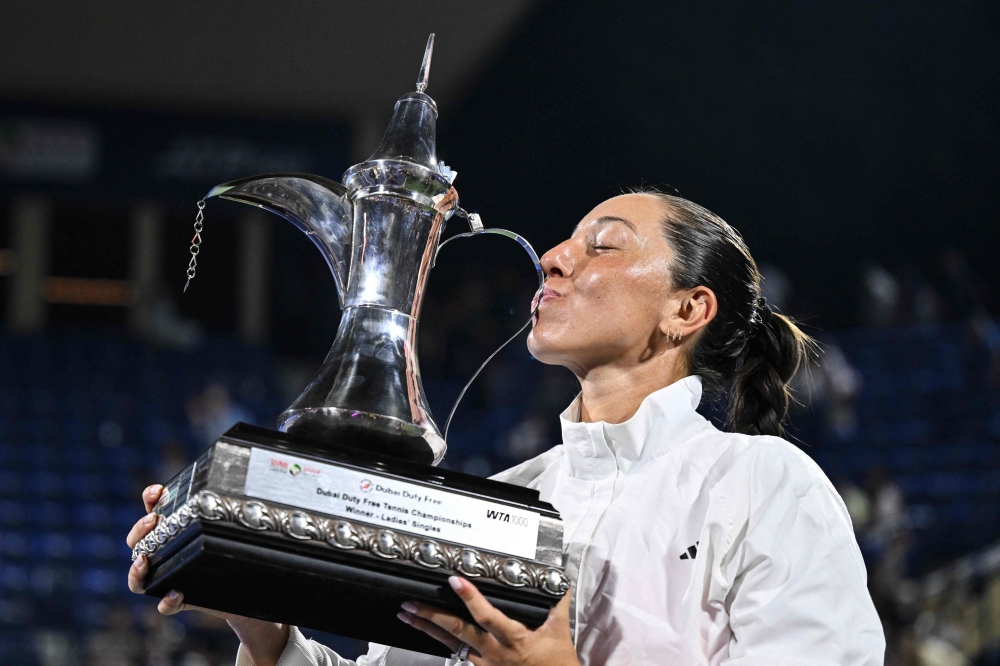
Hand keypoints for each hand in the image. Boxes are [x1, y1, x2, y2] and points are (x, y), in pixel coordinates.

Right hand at [126, 484, 289, 665]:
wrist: (250, 585)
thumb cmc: (238, 550)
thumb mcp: (234, 528)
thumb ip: (232, 512)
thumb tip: (250, 489)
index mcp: (177, 530)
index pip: (153, 511)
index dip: (150, 499)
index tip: (156, 491)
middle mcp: (166, 554)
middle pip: (136, 542)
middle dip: (139, 529)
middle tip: (154, 520)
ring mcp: (170, 578)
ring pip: (137, 579)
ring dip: (135, 570)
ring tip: (145, 560)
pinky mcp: (181, 601)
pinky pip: (165, 606)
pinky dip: (166, 602)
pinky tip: (176, 594)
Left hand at [398, 576, 579, 665]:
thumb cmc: (557, 661)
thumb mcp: (560, 630)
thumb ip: (557, 602)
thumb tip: (560, 580)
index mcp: (514, 639)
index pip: (487, 616)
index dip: (470, 598)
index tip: (455, 581)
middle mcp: (495, 653)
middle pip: (458, 632)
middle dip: (431, 616)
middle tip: (411, 603)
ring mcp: (485, 664)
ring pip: (451, 644)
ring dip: (427, 629)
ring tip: (408, 615)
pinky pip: (457, 654)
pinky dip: (440, 642)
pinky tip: (426, 632)